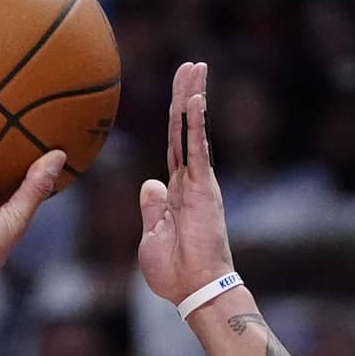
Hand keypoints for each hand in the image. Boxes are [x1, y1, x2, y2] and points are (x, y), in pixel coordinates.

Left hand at [135, 61, 237, 307]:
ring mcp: (199, 182)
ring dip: (193, 97)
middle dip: (187, 95)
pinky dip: (195, 124)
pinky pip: (197, 149)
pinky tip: (195, 98)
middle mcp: (192, 181)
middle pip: (185, 129)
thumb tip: (150, 183)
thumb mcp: (152, 235)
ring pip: (193, 131)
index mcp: (178, 192)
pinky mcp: (204, 188)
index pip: (175, 145)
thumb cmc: (174, 271)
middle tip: (191, 66)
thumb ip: (152, 208)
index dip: (176, 118)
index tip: (180, 94)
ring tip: (196, 68)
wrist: (193, 289)